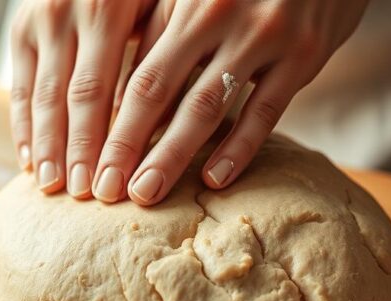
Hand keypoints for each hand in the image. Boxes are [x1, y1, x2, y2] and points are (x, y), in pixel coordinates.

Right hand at [9, 0, 154, 195]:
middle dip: (74, 152)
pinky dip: (23, 126)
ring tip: (52, 188)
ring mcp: (38, 19)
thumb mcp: (165, 6)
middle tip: (82, 196)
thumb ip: (160, 54)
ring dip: (45, 147)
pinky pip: (21, 87)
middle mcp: (65, 11)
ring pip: (41, 96)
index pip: (98, 90)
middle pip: (68, 98)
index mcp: (106, 7)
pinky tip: (30, 162)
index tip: (112, 183)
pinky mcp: (21, 28)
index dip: (102, 141)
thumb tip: (163, 125)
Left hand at [101, 0, 368, 204]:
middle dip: (125, 143)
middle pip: (156, 89)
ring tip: (145, 193)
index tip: (86, 156)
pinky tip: (213, 179)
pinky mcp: (304, 53)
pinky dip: (237, 148)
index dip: (105, 114)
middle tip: (104, 190)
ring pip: (205, 105)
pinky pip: (265, 110)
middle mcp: (215, 11)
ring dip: (171, 154)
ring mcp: (262, 33)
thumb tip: (111, 82)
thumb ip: (160, 24)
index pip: (132, 64)